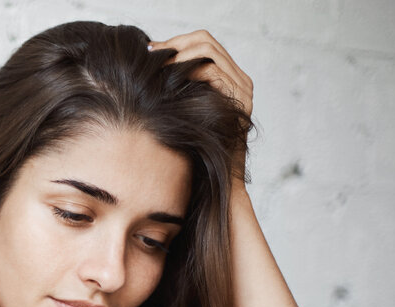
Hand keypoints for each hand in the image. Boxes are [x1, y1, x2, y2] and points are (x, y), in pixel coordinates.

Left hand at [149, 30, 253, 180]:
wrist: (219, 178)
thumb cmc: (198, 149)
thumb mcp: (188, 112)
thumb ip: (183, 89)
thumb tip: (154, 72)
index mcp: (231, 78)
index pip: (205, 43)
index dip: (177, 41)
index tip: (152, 49)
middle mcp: (241, 79)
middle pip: (207, 40)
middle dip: (175, 43)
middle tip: (152, 53)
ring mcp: (243, 88)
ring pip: (210, 52)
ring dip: (180, 56)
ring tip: (158, 67)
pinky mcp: (239, 100)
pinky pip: (213, 73)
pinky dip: (189, 71)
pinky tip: (170, 81)